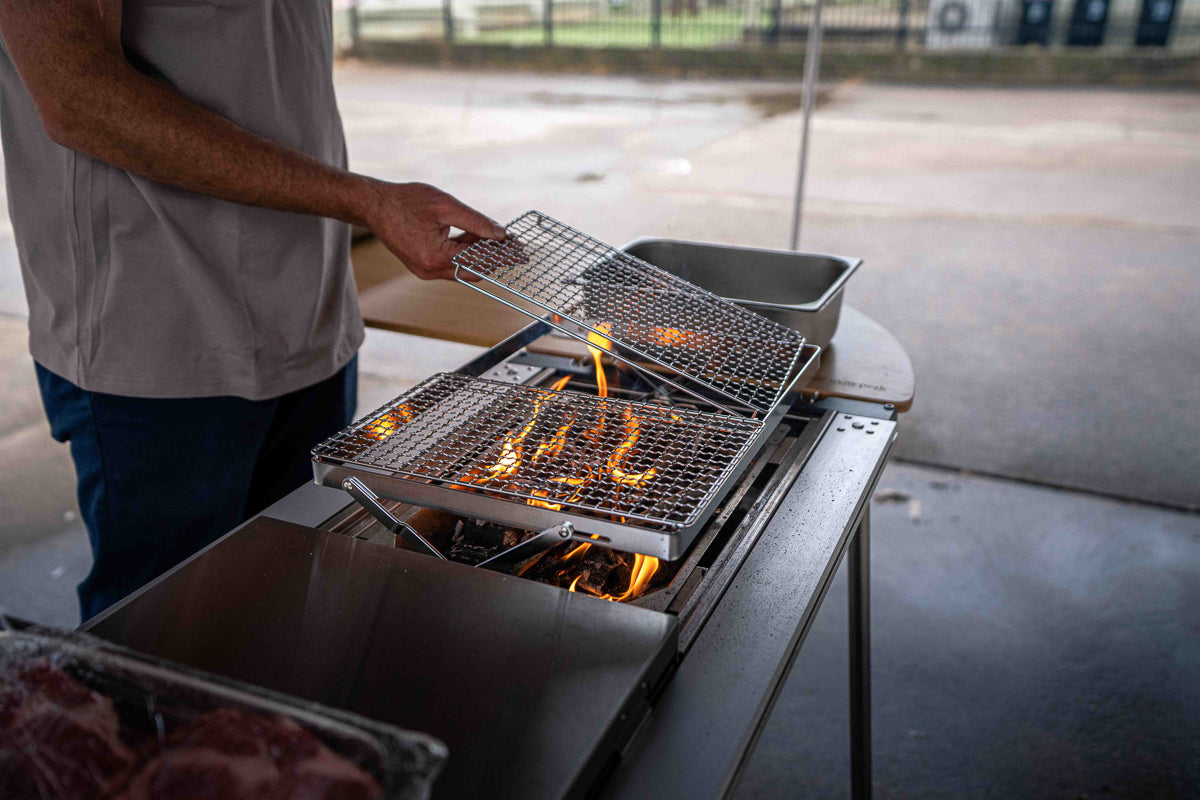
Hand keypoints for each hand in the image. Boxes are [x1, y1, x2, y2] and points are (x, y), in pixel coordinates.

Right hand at [362, 180, 504, 280]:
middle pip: (473, 270)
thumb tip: (501, 234)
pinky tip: (479, 239)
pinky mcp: (423, 265)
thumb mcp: (446, 205)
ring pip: (462, 268)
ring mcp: (425, 271)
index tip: (520, 249)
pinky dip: (465, 252)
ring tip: (500, 241)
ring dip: (480, 255)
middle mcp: (430, 270)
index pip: (478, 261)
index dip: (501, 254)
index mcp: (435, 257)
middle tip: (514, 246)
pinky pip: (451, 263)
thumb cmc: (406, 200)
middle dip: (494, 257)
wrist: (374, 205)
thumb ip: (476, 221)